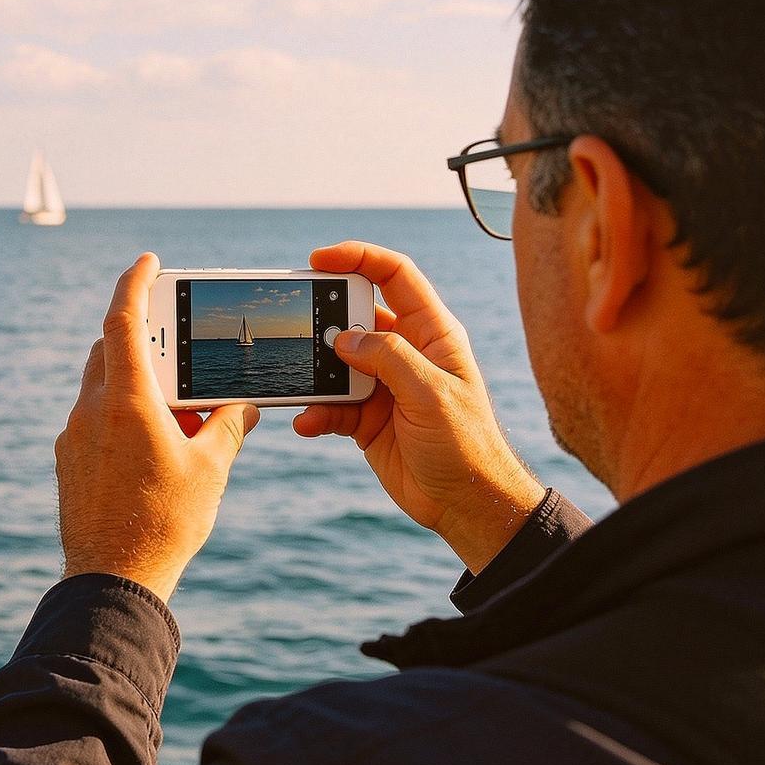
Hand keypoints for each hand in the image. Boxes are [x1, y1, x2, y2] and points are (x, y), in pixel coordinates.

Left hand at [55, 253, 259, 602]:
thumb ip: (229, 427)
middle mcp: (91, 410)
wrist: (112, 582)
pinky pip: (92, 418)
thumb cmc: (165, 524)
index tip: (148, 262)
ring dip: (132, 379)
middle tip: (176, 346)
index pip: (122, 320)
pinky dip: (118, 412)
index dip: (134, 283)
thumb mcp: (210, 470)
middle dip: (141, 338)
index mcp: (127, 401)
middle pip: (109, 350)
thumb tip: (243, 407)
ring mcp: (72, 436)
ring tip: (174, 405)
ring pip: (99, 385)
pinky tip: (149, 441)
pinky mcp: (67, 461)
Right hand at [293, 242, 542, 574]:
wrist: (465, 506)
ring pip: (336, 362)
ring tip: (300, 381)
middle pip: (356, 316)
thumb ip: (389, 358)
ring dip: (316, 372)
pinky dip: (316, 411)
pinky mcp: (365, 418)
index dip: (359, 258)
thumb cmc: (467, 446)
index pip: (395, 277)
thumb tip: (342, 338)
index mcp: (432, 333)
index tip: (320, 260)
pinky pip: (330, 404)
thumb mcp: (432, 394)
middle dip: (325, 318)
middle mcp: (405, 352)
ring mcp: (383, 385)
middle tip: (297, 323)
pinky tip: (307, 422)